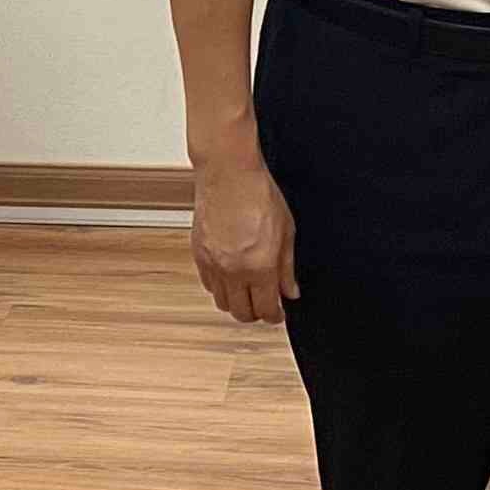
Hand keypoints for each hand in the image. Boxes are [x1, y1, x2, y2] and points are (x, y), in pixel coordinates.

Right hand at [192, 151, 297, 325]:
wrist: (228, 173)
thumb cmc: (258, 194)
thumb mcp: (286, 232)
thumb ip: (287, 267)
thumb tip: (290, 291)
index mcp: (260, 267)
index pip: (266, 310)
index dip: (275, 316)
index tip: (279, 312)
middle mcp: (234, 271)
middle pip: (242, 313)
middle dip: (255, 313)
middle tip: (264, 304)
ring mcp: (213, 264)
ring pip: (222, 302)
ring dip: (236, 302)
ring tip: (247, 291)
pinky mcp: (198, 254)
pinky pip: (208, 284)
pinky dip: (220, 286)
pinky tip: (230, 275)